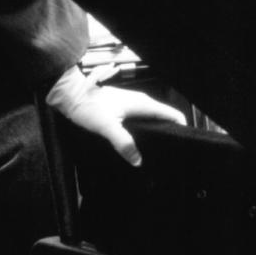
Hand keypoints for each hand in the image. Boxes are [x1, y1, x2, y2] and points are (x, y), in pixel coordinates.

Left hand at [47, 66, 186, 166]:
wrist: (71, 94)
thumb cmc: (87, 105)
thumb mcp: (106, 127)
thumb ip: (123, 143)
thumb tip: (138, 160)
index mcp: (142, 103)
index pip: (172, 114)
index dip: (181, 128)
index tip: (184, 144)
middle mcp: (141, 101)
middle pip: (164, 118)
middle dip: (170, 133)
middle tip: (170, 153)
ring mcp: (133, 103)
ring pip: (153, 118)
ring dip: (157, 132)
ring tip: (157, 151)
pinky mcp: (125, 107)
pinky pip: (142, 119)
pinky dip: (145, 130)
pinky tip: (139, 143)